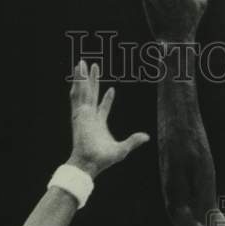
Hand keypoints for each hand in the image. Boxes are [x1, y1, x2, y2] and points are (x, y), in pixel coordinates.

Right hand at [67, 60, 148, 178]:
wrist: (89, 162)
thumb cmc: (103, 160)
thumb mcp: (123, 149)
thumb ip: (133, 141)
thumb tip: (147, 137)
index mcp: (98, 124)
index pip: (103, 108)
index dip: (107, 99)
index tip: (112, 89)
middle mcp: (89, 117)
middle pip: (91, 94)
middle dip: (91, 81)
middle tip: (92, 66)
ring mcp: (83, 114)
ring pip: (83, 91)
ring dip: (82, 77)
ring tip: (82, 63)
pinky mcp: (78, 113)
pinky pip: (78, 94)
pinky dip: (77, 82)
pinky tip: (78, 72)